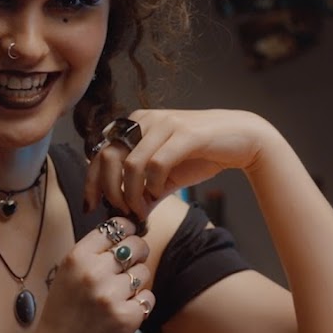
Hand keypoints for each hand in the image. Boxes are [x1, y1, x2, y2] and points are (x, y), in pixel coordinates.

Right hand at [30, 216, 154, 332]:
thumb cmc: (62, 318)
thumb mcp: (66, 278)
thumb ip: (91, 256)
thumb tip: (125, 235)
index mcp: (76, 258)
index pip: (115, 227)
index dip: (128, 230)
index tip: (130, 237)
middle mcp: (94, 272)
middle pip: (136, 245)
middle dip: (138, 254)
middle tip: (130, 267)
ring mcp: (112, 295)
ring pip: (144, 273)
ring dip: (137, 283)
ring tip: (119, 297)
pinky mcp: (128, 316)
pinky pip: (148, 298)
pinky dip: (140, 306)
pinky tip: (123, 314)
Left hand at [84, 109, 280, 219]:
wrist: (243, 139)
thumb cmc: (203, 155)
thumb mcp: (168, 175)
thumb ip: (146, 189)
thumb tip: (126, 213)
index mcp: (135, 124)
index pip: (100, 152)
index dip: (91, 181)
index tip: (90, 206)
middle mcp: (145, 119)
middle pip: (108, 156)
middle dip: (110, 190)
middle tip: (121, 211)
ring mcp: (165, 124)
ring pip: (130, 163)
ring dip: (131, 194)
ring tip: (140, 210)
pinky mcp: (184, 134)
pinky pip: (156, 164)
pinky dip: (152, 186)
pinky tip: (159, 196)